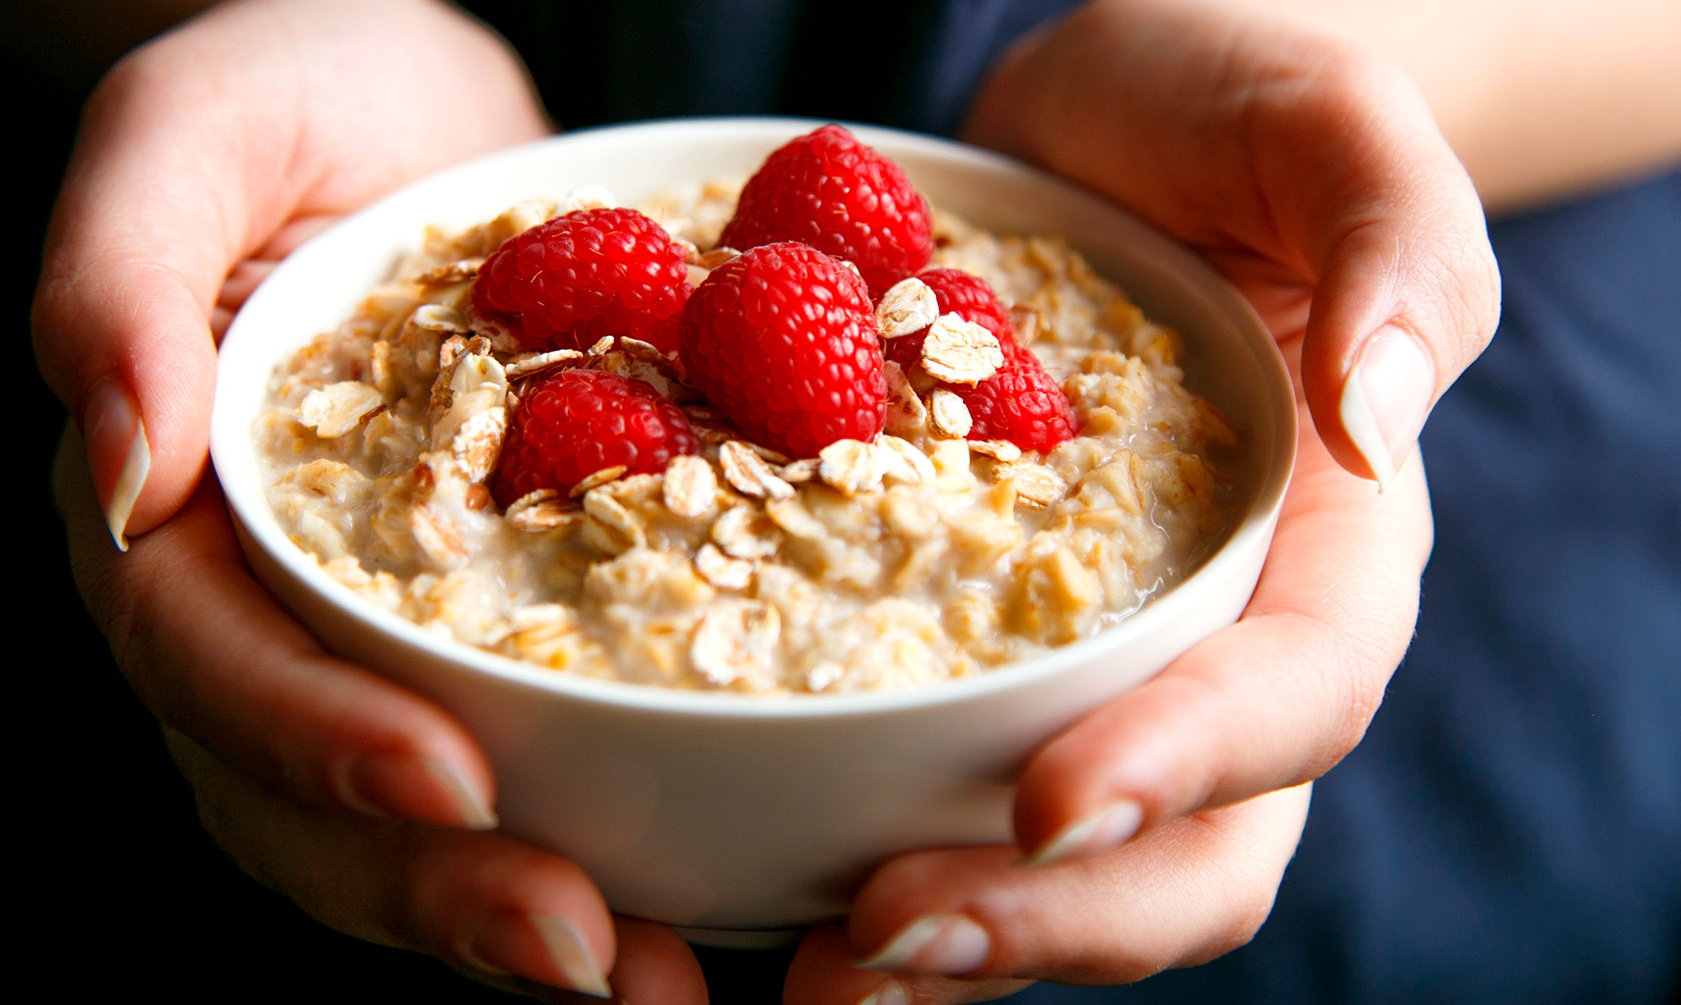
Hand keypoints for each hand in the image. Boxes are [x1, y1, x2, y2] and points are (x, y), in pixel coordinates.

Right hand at [35, 0, 706, 996]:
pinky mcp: (489, 636)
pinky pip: (524, 768)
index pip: (207, 659)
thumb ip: (123, 267)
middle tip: (581, 950)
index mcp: (172, 507)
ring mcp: (370, 639)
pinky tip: (698, 904)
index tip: (448, 781)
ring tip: (649, 978)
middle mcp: (258, 607)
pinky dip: (602, 845)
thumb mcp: (202, 122)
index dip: (312, 736)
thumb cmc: (304, 88)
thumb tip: (116, 465)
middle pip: (299, 797)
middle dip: (431, 887)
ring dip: (513, 922)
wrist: (434, 112)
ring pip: (402, 833)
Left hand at [781, 1, 1498, 998]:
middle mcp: (1223, 640)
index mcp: (1332, 544)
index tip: (1046, 805)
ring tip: (813, 968)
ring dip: (951, 938)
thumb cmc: (1231, 109)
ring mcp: (1098, 662)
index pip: (1295, 695)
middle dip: (1052, 918)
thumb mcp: (1328, 125)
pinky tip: (760, 881)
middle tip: (885, 937)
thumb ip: (1392, 243)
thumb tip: (1383, 413)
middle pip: (1190, 848)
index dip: (1186, 768)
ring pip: (1065, 865)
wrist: (1104, 126)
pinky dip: (865, 848)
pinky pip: (942, 782)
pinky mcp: (976, 647)